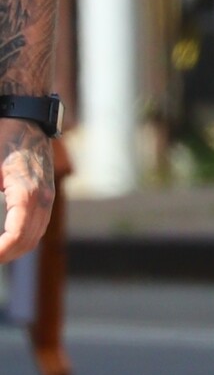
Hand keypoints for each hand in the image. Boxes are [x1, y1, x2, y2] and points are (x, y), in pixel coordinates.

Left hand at [0, 121, 54, 260]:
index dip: (1, 252)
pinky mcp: (47, 195)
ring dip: (15, 249)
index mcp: (27, 193)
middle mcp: (43, 199)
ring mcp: (48, 198)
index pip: (17, 236)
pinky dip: (23, 238)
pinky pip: (39, 226)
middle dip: (6, 255)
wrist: (26, 118)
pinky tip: (6, 240)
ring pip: (35, 236)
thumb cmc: (3, 138)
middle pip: (28, 242)